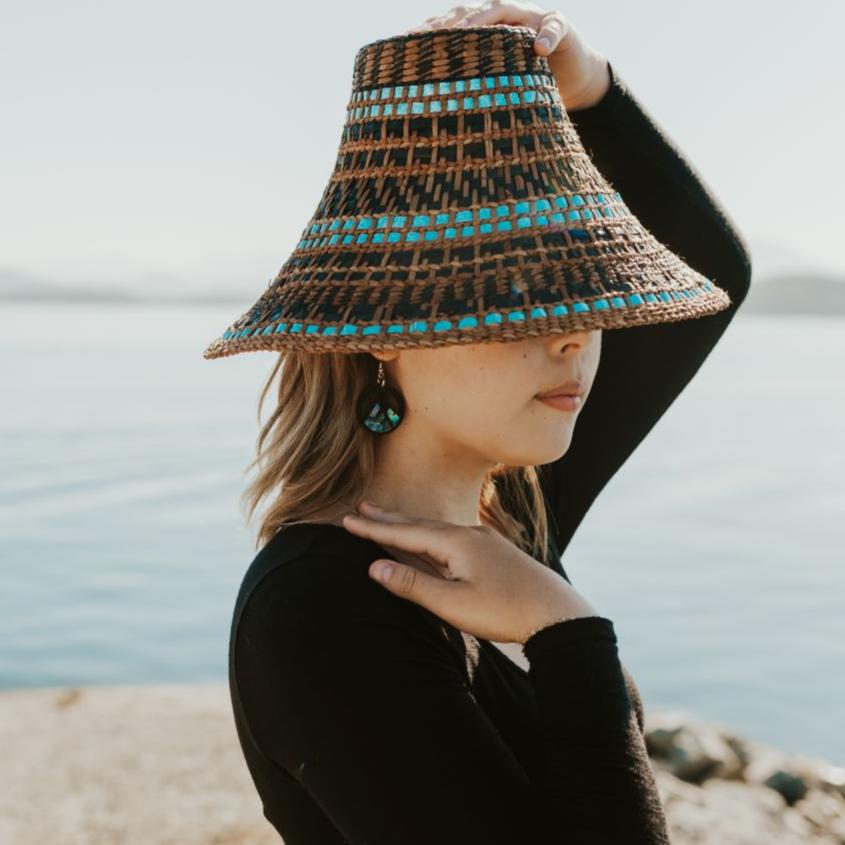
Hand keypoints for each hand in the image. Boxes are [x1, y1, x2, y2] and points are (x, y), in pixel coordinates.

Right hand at [342, 500, 598, 643]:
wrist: (558, 614)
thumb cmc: (504, 612)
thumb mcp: (453, 603)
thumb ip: (412, 584)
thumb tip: (374, 566)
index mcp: (456, 542)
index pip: (404, 531)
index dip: (373, 527)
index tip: (347, 519)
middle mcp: (469, 534)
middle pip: (420, 524)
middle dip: (389, 518)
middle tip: (362, 507)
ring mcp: (485, 541)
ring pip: (437, 530)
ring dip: (410, 526)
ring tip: (390, 522)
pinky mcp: (496, 553)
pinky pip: (453, 538)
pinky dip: (432, 537)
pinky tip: (434, 543)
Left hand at [404, 3, 610, 110]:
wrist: (574, 80)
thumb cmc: (528, 86)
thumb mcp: (495, 89)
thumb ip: (471, 90)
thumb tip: (429, 112)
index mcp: (484, 31)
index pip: (450, 26)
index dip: (426, 33)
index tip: (401, 46)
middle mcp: (504, 17)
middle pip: (470, 13)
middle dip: (446, 24)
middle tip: (424, 38)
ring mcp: (532, 18)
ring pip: (505, 10)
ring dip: (484, 21)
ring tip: (465, 32)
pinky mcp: (561, 27)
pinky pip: (554, 27)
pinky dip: (546, 36)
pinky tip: (539, 48)